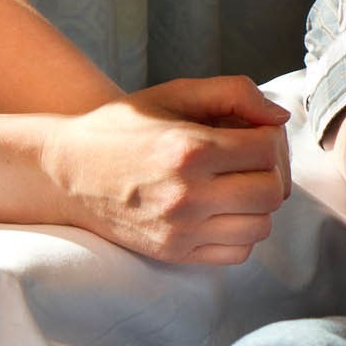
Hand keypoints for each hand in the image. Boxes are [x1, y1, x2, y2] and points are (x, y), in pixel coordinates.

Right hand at [43, 76, 290, 264]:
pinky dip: (241, 232)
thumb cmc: (123, 127)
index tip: (253, 132)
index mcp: (188, 148)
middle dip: (270, 171)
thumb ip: (233, 92)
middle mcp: (187, 193)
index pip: (267, 149)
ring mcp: (180, 229)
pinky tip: (223, 210)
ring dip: (258, 204)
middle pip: (271, 192)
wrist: (67, 171)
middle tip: (251, 160)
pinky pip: (237, 252)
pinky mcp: (174, 252)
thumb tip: (279, 118)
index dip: (269, 137)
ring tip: (236, 185)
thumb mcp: (174, 93)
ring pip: (260, 227)